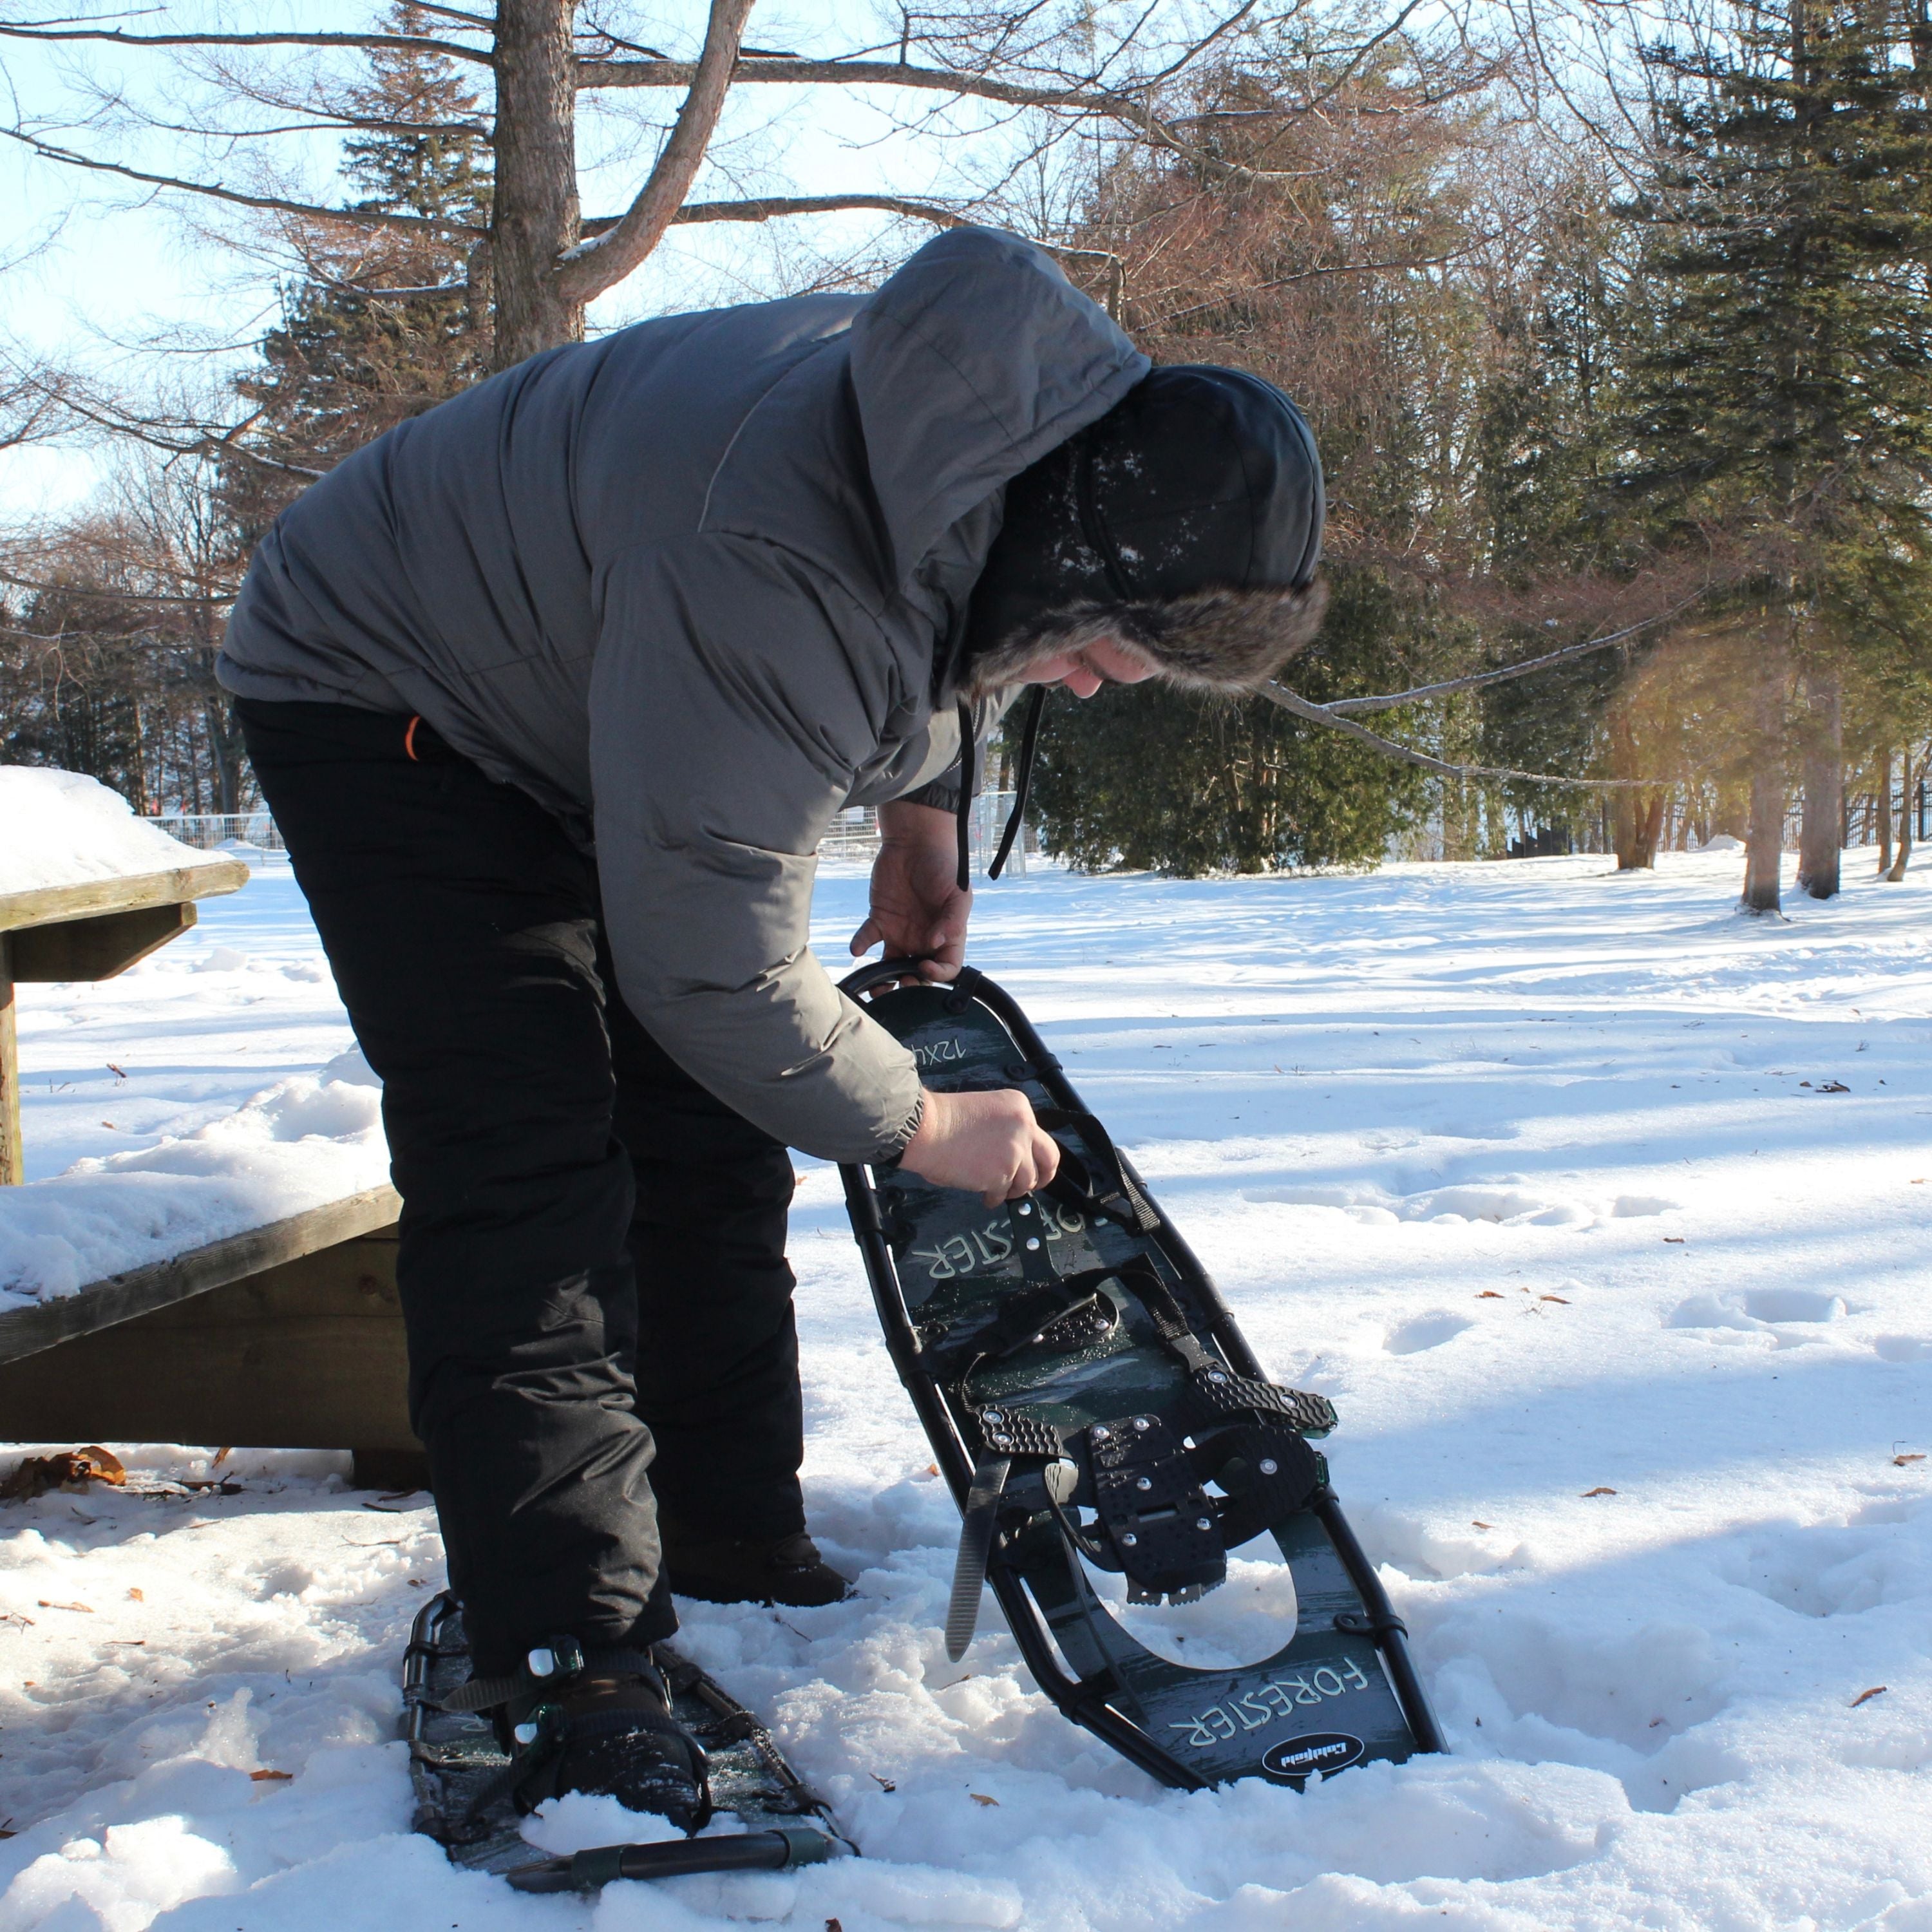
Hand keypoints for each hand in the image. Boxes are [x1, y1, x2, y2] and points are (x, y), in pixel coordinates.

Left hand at [850, 800, 969, 983]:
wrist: (916, 842)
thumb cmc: (944, 866)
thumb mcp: (958, 892)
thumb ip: (952, 920)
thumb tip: (935, 943)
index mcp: (947, 936)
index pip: (948, 966)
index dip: (938, 974)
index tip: (924, 966)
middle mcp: (923, 939)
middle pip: (918, 973)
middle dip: (910, 983)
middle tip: (902, 982)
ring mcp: (900, 931)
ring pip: (890, 965)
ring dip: (882, 980)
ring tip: (875, 986)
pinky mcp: (879, 919)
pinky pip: (867, 938)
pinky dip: (860, 945)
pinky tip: (857, 949)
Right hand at [900, 1088, 1060, 1206]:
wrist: (926, 1129)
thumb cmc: (943, 1120)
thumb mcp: (985, 1111)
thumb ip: (1005, 1130)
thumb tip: (1012, 1156)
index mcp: (1019, 1107)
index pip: (1039, 1136)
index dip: (1033, 1154)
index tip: (1028, 1162)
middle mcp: (1024, 1127)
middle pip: (1049, 1159)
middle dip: (1044, 1175)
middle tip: (1036, 1184)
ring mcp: (1015, 1152)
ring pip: (1027, 1181)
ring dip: (1012, 1189)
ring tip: (996, 1190)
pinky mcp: (1002, 1175)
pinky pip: (1004, 1193)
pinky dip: (994, 1197)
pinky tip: (986, 1196)